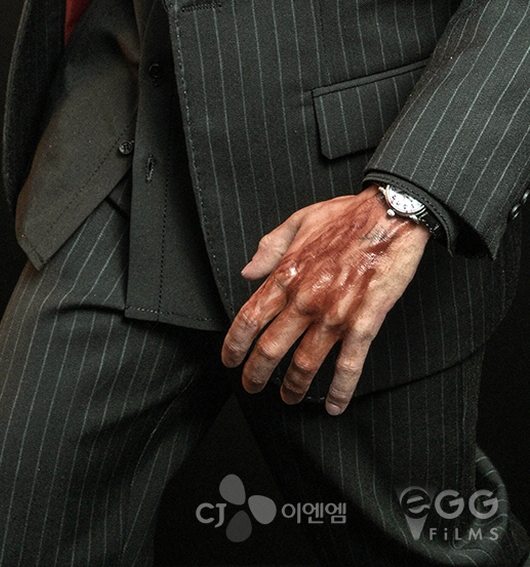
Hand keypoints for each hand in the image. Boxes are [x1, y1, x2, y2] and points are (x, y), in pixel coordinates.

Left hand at [221, 186, 429, 413]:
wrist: (390, 215)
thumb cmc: (346, 216)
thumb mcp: (299, 220)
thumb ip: (269, 248)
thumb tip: (247, 272)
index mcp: (287, 273)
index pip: (250, 317)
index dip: (235, 344)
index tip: (230, 358)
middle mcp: (305, 299)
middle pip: (270, 347)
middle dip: (256, 373)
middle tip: (252, 386)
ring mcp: (334, 314)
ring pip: (305, 363)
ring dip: (293, 387)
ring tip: (288, 398)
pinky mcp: (364, 323)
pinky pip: (349, 366)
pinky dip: (339, 390)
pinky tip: (334, 404)